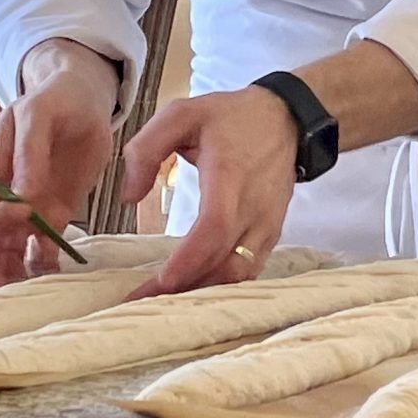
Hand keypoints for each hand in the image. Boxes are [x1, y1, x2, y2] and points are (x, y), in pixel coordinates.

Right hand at [0, 42, 118, 288]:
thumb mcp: (39, 114)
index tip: (25, 212)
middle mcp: (0, 197)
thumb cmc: (55, 101)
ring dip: (13, 275)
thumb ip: (30, 152)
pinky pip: (40, 252)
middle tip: (8, 289)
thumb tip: (22, 196)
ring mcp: (25, 211)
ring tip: (31, 294)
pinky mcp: (51, 218)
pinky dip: (45, 268)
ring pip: (6, 254)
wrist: (81, 102)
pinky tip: (58, 279)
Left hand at [117, 86, 298, 294]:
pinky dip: (221, 284)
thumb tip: (130, 196)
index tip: (160, 281)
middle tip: (144, 303)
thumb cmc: (230, 117)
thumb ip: (147, 148)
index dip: (189, 260)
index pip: (216, 228)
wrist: (286, 119)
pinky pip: (249, 269)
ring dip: (204, 290)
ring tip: (164, 302)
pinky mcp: (271, 232)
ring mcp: (267, 223)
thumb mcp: (181, 113)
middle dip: (187, 288)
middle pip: (227, 264)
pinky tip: (193, 289)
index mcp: (230, 176)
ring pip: (240, 274)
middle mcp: (254, 207)